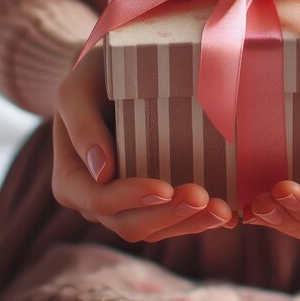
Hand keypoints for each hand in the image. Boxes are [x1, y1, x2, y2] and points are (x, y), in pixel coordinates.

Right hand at [52, 46, 236, 241]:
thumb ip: (82, 125)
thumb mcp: (78, 90)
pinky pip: (173, 219)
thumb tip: (102, 172)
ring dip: (190, 223)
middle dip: (168, 215)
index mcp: (72, 179)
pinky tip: (226, 215)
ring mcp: (126, 204)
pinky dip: (199, 219)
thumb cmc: (95, 78)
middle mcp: (96, 199)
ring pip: (156, 227)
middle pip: (130, 223)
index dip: (131, 198)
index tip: (165, 188)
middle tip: (204, 199)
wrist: (117, 73)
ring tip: (222, 212)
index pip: (99, 200)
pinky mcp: (153, 199)